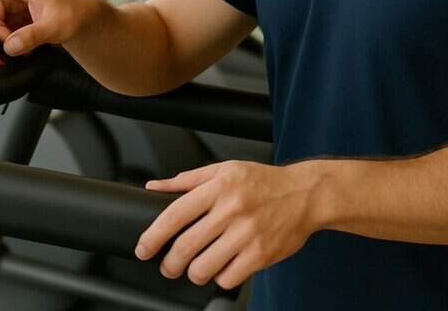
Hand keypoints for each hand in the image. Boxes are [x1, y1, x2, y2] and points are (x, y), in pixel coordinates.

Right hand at [0, 0, 101, 55]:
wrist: (88, 20)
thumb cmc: (76, 13)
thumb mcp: (55, 26)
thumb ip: (31, 36)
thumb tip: (11, 45)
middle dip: (0, 33)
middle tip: (20, 42)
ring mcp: (18, 6)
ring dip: (10, 38)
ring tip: (31, 42)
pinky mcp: (20, 17)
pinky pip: (6, 31)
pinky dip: (16, 40)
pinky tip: (30, 42)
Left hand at [135, 161, 319, 289]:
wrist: (305, 194)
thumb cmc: (262, 182)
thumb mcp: (224, 170)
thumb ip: (187, 180)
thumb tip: (154, 188)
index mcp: (219, 187)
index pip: (174, 214)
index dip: (153, 236)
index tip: (143, 248)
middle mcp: (231, 209)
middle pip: (185, 246)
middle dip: (169, 264)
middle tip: (168, 266)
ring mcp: (247, 234)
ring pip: (204, 267)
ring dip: (192, 273)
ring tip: (194, 268)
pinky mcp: (261, 254)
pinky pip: (228, 277)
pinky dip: (219, 277)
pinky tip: (221, 267)